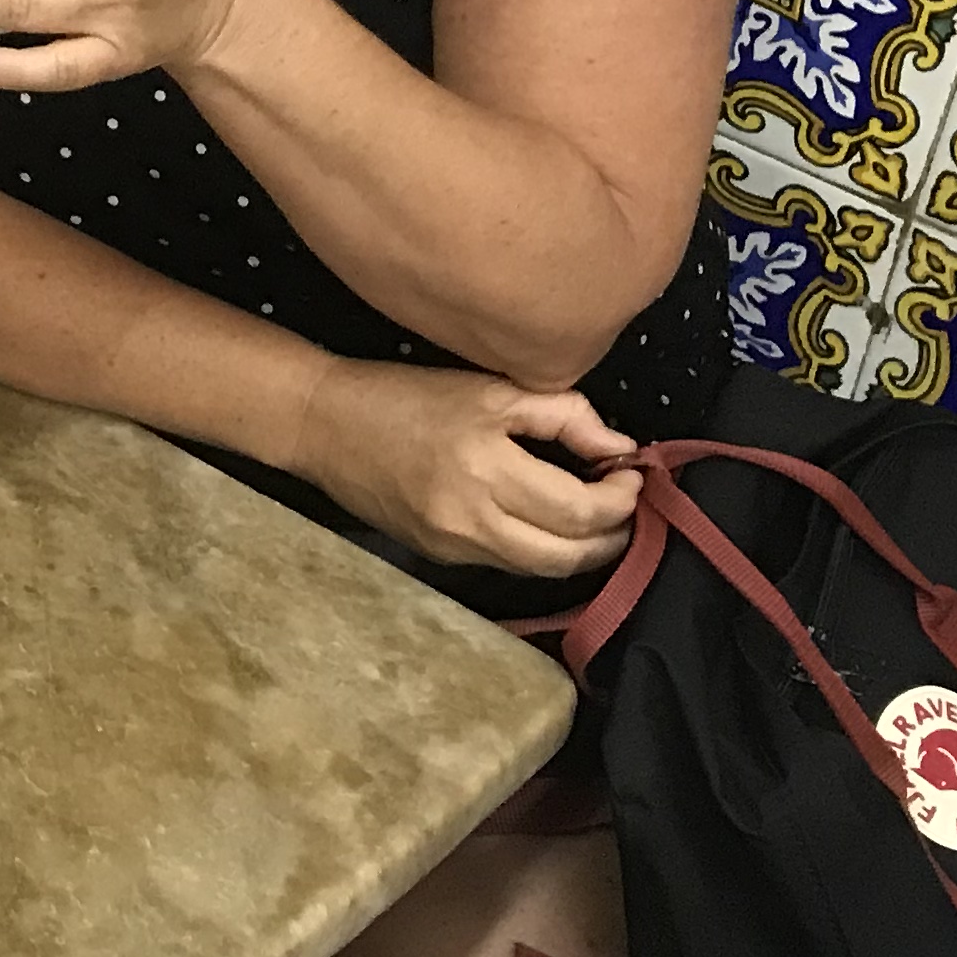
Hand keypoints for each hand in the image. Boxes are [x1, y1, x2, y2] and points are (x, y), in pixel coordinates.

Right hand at [296, 360, 638, 575]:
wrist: (323, 423)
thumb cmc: (406, 395)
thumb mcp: (489, 388)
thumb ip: (563, 415)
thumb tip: (618, 448)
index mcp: (488, 468)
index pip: (581, 510)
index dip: (621, 497)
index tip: (633, 471)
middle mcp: (472, 519)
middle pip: (570, 555)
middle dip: (613, 536)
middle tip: (627, 506)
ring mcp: (454, 545)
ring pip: (542, 569)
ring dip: (581, 550)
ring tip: (597, 520)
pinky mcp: (438, 556)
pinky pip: (507, 562)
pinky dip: (540, 548)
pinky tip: (546, 522)